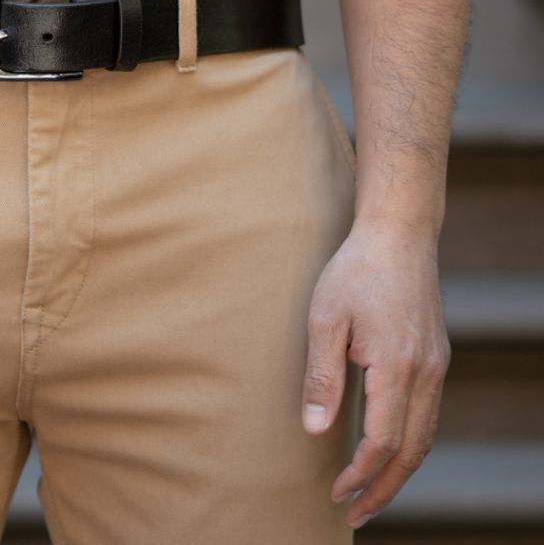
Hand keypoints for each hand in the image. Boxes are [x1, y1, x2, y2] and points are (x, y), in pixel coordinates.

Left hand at [301, 220, 449, 529]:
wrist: (397, 235)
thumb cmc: (355, 270)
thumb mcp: (325, 318)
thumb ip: (321, 376)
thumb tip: (314, 429)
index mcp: (399, 366)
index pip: (384, 441)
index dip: (361, 474)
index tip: (337, 494)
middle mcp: (428, 372)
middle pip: (413, 450)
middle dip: (384, 488)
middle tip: (356, 515)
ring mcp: (437, 365)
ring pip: (425, 435)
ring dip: (399, 470)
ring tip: (369, 492)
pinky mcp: (436, 356)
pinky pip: (427, 413)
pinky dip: (409, 441)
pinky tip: (386, 447)